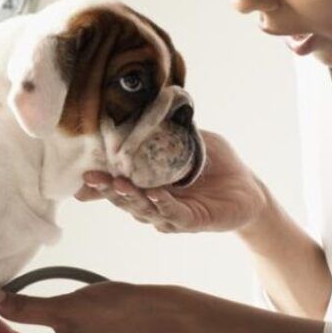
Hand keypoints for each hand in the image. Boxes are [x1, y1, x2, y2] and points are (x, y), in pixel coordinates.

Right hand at [76, 130, 267, 232]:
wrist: (249, 187)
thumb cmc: (217, 163)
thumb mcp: (190, 140)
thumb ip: (167, 131)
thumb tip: (143, 111)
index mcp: (148, 184)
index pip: (118, 183)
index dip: (99, 183)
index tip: (82, 174)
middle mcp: (154, 203)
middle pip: (125, 199)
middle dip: (108, 190)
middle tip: (92, 179)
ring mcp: (172, 214)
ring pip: (145, 210)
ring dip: (132, 198)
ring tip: (120, 184)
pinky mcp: (193, 221)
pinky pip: (175, 214)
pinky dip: (164, 205)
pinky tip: (155, 194)